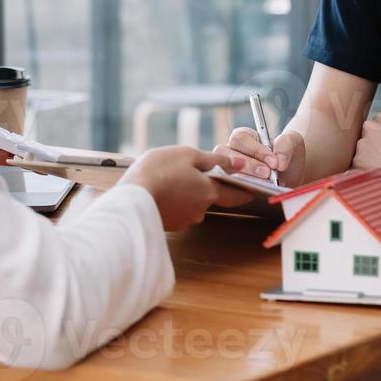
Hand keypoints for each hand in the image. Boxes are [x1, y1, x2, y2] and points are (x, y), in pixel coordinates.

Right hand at [121, 146, 253, 230]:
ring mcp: (183, 220)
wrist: (130, 199)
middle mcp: (200, 210)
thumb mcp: (187, 155)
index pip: (234, 194)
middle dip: (200, 185)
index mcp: (209, 192)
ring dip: (183, 192)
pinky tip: (157, 190)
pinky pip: (174, 209)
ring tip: (165, 178)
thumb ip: (214, 160)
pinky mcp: (167, 224)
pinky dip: (170, 199)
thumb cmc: (158, 172)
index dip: (243, 191)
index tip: (251, 190)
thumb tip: (237, 163)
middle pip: (207, 196)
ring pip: (189, 202)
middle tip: (184, 171)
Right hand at [212, 127, 306, 186]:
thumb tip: (279, 161)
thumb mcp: (292, 142)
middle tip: (267, 173)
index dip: (255, 150)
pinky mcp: (231, 189)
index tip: (274, 162)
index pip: (240, 139)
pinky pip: (228, 192)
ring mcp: (228, 172)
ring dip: (242, 180)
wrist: (292, 173)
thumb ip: (286, 145)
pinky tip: (257, 195)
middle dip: (247, 166)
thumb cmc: (287, 153)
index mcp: (243, 137)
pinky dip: (240, 194)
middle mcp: (230, 153)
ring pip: (223, 173)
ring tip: (264, 185)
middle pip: (225, 155)